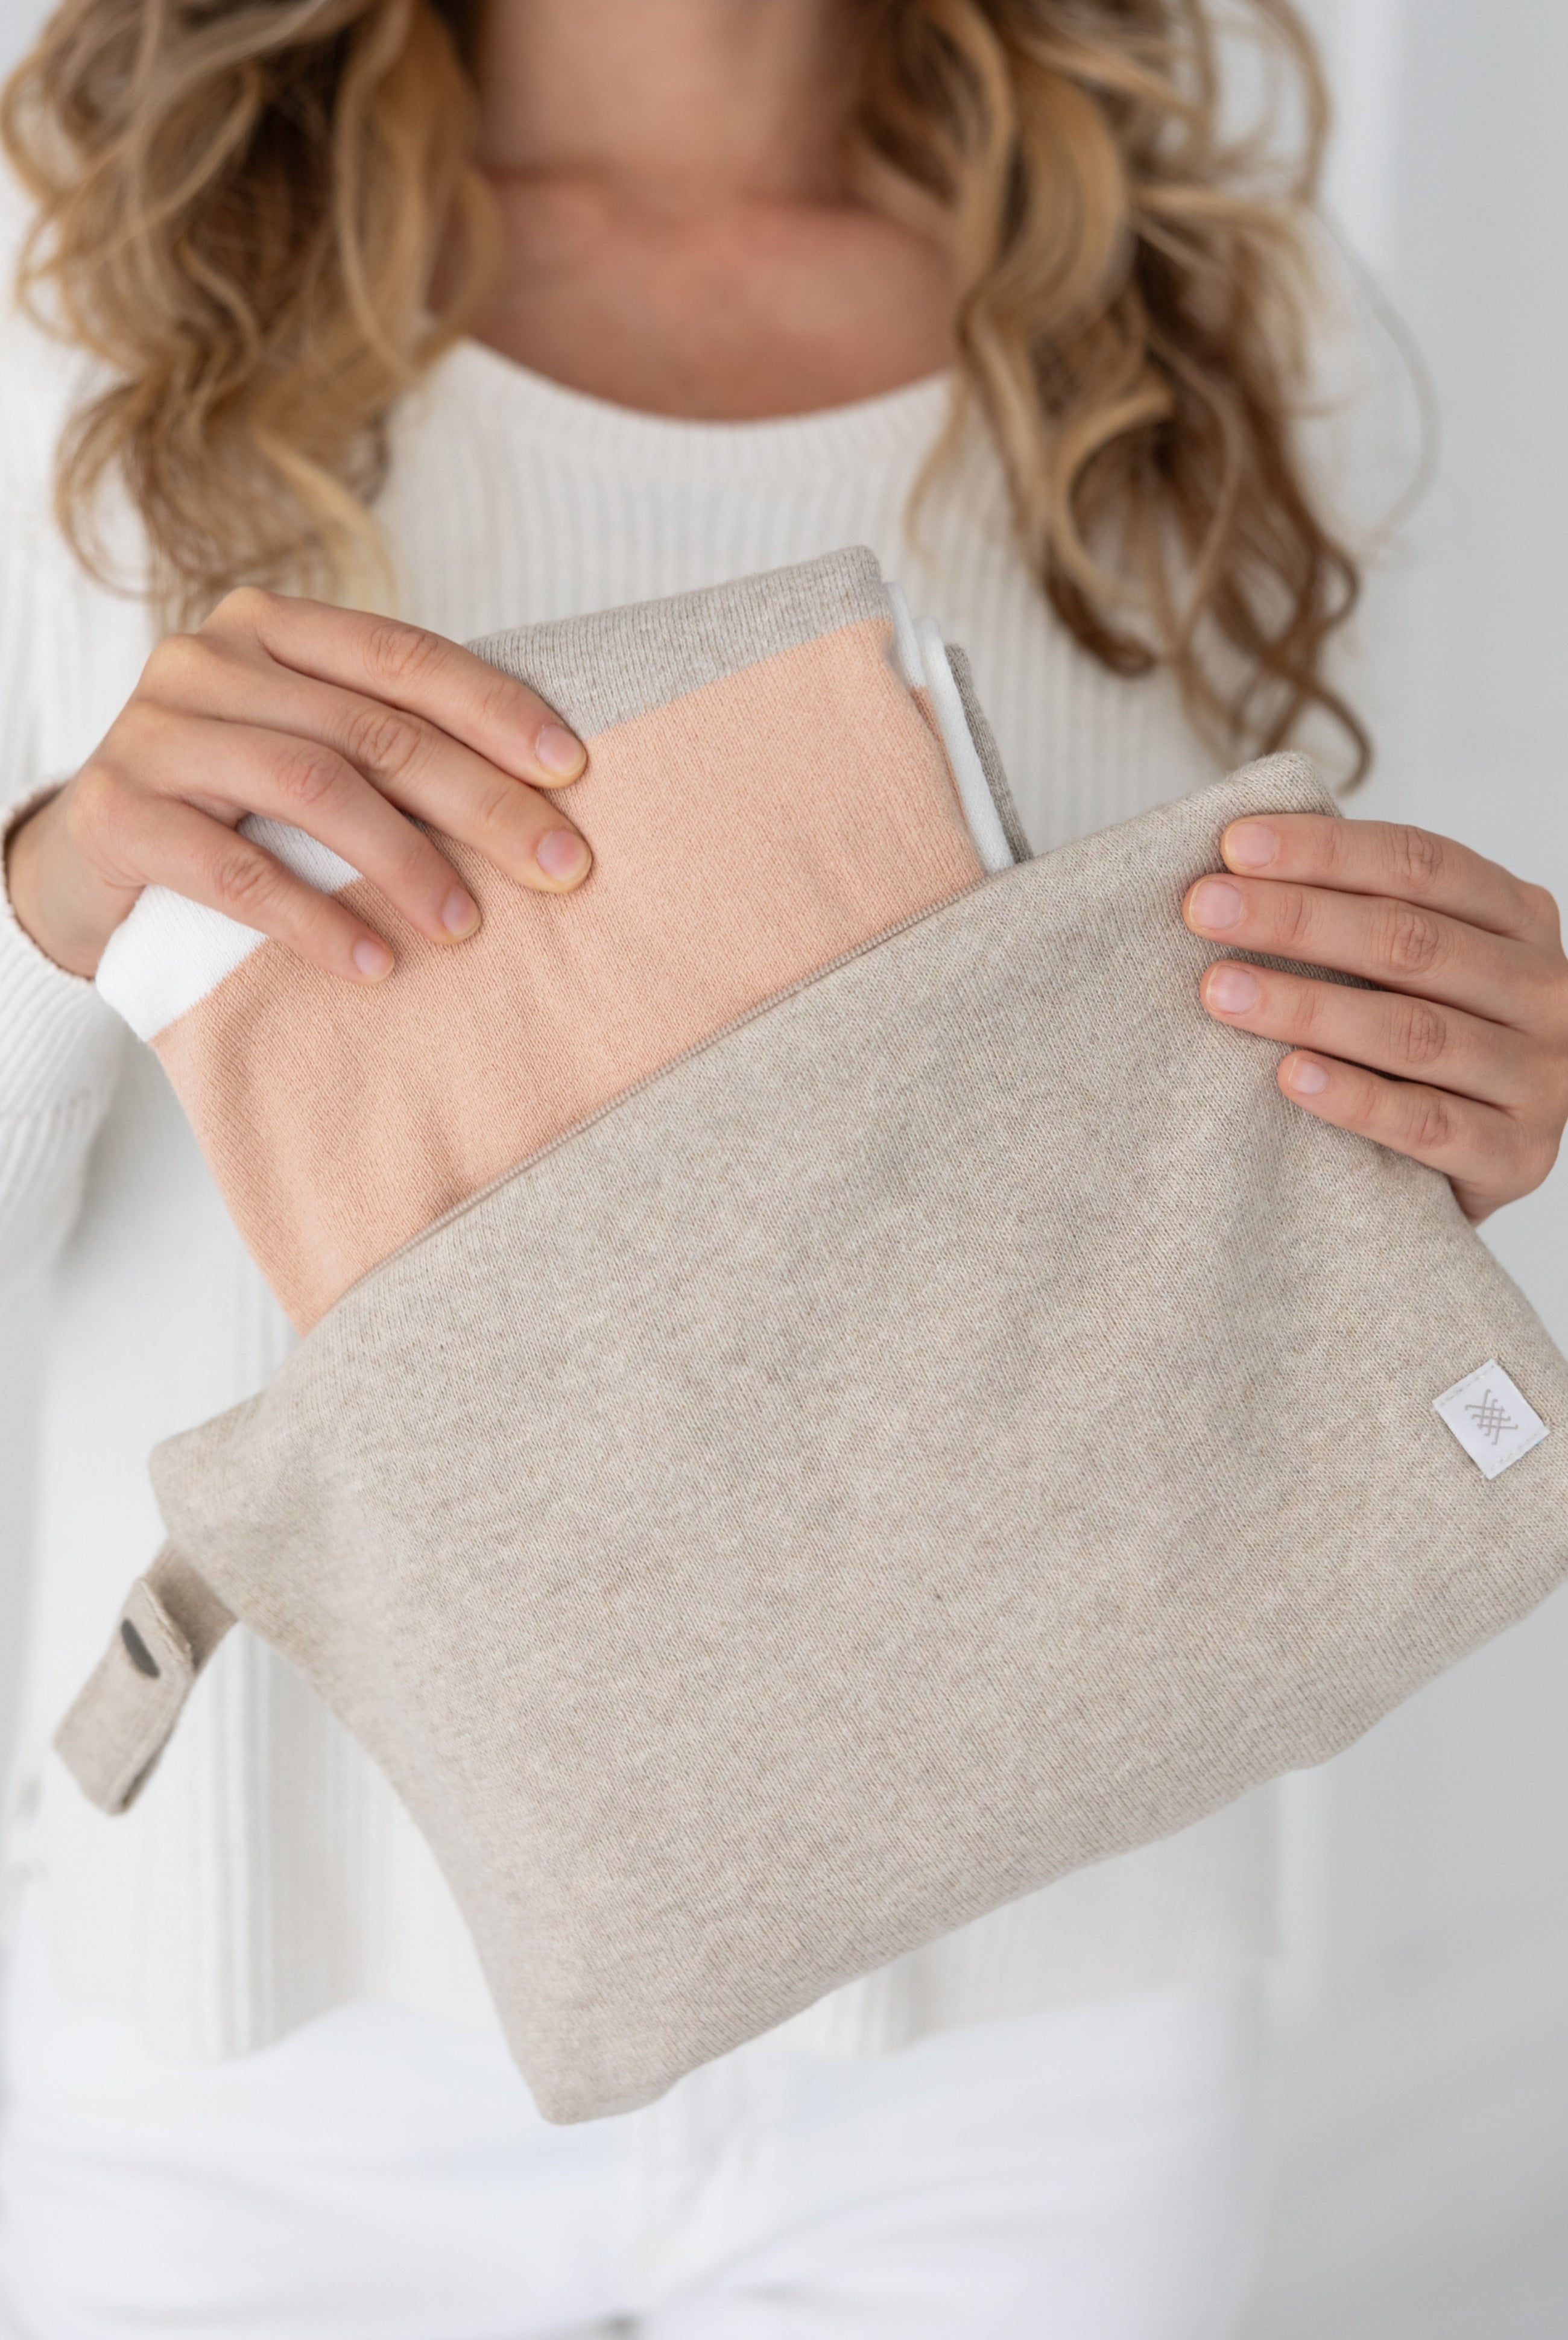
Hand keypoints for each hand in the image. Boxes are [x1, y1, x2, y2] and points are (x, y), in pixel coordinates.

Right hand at [5, 590, 592, 984]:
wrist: (83, 866)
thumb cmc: (227, 810)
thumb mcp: (305, 754)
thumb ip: (386, 746)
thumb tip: (541, 797)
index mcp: (271, 627)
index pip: (404, 657)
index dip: (495, 710)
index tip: (573, 771)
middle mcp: (209, 659)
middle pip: (373, 728)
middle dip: (480, 801)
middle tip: (560, 867)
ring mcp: (154, 731)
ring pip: (311, 785)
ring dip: (404, 863)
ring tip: (465, 926)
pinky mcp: (116, 812)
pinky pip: (234, 869)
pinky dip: (314, 919)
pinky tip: (374, 964)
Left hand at [1184, 814, 1567, 1223]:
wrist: (1486, 1153)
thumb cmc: (1426, 1035)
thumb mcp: (1414, 961)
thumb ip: (1359, 913)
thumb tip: (1234, 863)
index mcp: (1518, 917)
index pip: (1421, 864)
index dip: (1325, 851)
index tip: (1232, 845)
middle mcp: (1543, 989)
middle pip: (1410, 941)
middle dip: (1296, 918)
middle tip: (1204, 908)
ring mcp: (1540, 1075)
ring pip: (1413, 1031)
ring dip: (1307, 1006)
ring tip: (1220, 990)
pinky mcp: (1517, 1154)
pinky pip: (1427, 1123)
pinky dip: (1354, 1098)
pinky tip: (1288, 1076)